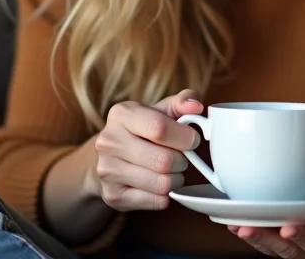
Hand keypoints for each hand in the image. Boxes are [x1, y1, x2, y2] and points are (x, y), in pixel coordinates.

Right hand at [92, 89, 202, 210]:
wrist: (112, 156)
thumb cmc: (144, 129)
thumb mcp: (160, 110)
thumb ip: (182, 102)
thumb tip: (197, 107)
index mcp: (121, 114)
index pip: (160, 128)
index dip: (184, 137)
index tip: (193, 139)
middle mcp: (108, 141)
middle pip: (163, 160)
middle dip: (182, 160)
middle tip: (181, 156)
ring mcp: (107, 170)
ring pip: (162, 184)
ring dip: (176, 178)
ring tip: (171, 169)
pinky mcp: (113, 196)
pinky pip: (157, 201)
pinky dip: (166, 195)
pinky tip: (159, 182)